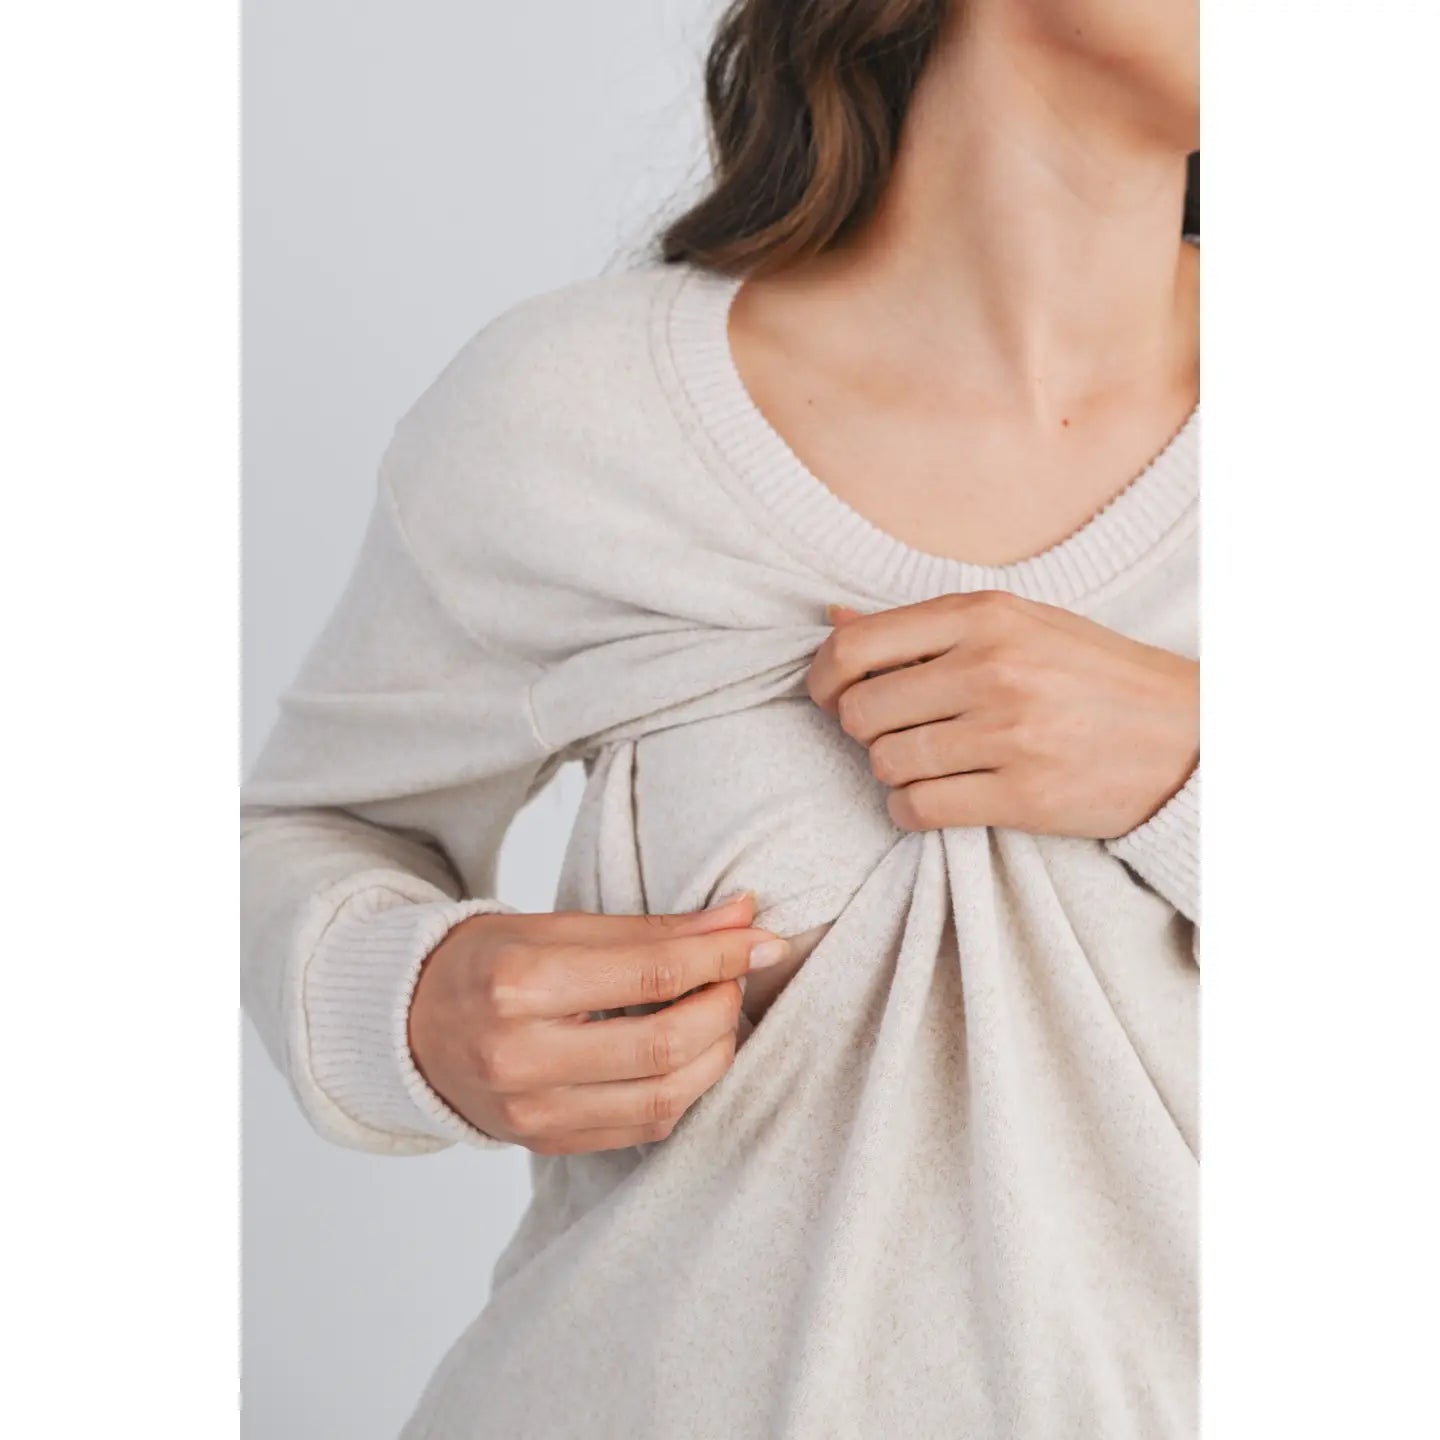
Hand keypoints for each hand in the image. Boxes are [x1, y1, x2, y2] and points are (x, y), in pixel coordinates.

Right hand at [408, 892, 787, 1154]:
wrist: (411, 1027)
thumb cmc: (489, 962)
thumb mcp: (558, 926)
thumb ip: (653, 928)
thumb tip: (742, 913)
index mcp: (517, 984)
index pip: (650, 973)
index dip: (721, 955)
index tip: (761, 937)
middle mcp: (520, 1057)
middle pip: (664, 1044)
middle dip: (723, 1006)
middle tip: (736, 976)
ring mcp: (532, 1112)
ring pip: (664, 1097)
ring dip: (714, 1053)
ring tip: (717, 1013)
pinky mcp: (547, 1143)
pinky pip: (644, 1127)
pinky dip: (683, 1089)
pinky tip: (688, 1054)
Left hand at [807, 592, 1197, 838]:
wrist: (1190, 734)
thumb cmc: (1094, 675)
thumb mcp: (1018, 624)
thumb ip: (925, 626)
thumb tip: (834, 616)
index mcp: (986, 615)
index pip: (857, 646)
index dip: (824, 677)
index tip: (829, 695)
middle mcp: (993, 668)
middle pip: (862, 711)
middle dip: (862, 730)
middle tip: (891, 733)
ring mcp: (1009, 734)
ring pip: (886, 763)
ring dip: (890, 772)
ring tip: (924, 764)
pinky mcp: (1023, 796)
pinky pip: (919, 810)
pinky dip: (910, 810)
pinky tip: (933, 799)